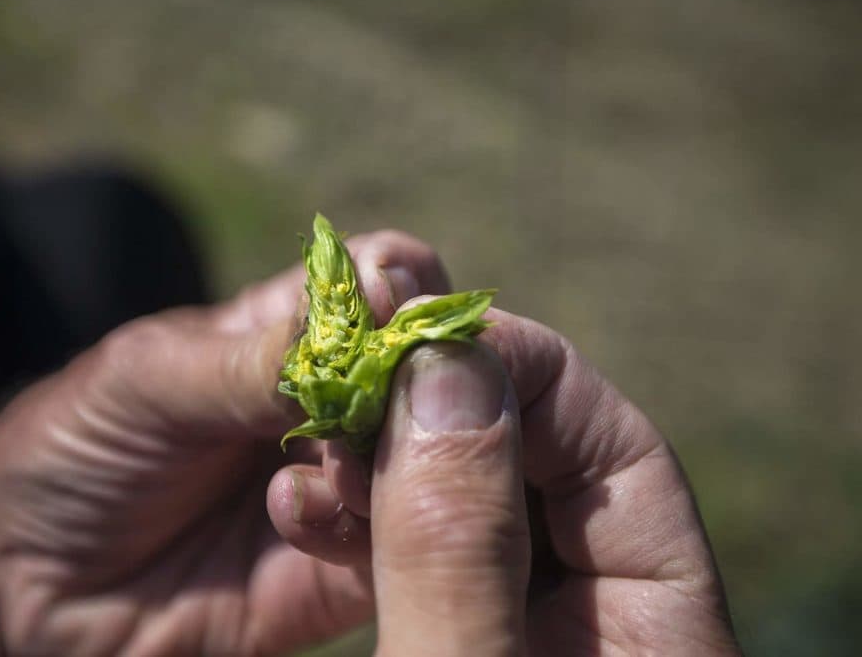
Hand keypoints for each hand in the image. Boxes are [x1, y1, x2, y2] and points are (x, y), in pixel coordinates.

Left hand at [0, 230, 449, 655]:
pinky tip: (291, 516)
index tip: (394, 302)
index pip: (386, 281)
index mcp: (289, 333)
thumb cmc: (75, 451)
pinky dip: (364, 523)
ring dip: (395, 452)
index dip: (404, 282)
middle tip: (386, 395)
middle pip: (430, 366)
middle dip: (422, 376)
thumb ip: (252, 358)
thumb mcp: (144, 382)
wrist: (30, 586)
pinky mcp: (342, 569)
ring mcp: (344, 484)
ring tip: (326, 467)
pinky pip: (398, 545)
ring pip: (432, 455)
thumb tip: (378, 306)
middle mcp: (334, 403)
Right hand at [267, 307, 741, 654]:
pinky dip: (360, 524)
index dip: (512, 370)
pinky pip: (419, 552)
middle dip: (426, 411)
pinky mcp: (462, 634)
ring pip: (464, 497)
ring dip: (379, 465)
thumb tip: (446, 371)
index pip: (615, 448)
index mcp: (660, 633)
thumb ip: (459, 545)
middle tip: (338, 387)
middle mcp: (606, 614)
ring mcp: (532, 623)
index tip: (409, 337)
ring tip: (311, 457)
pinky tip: (304, 508)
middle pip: (535, 460)